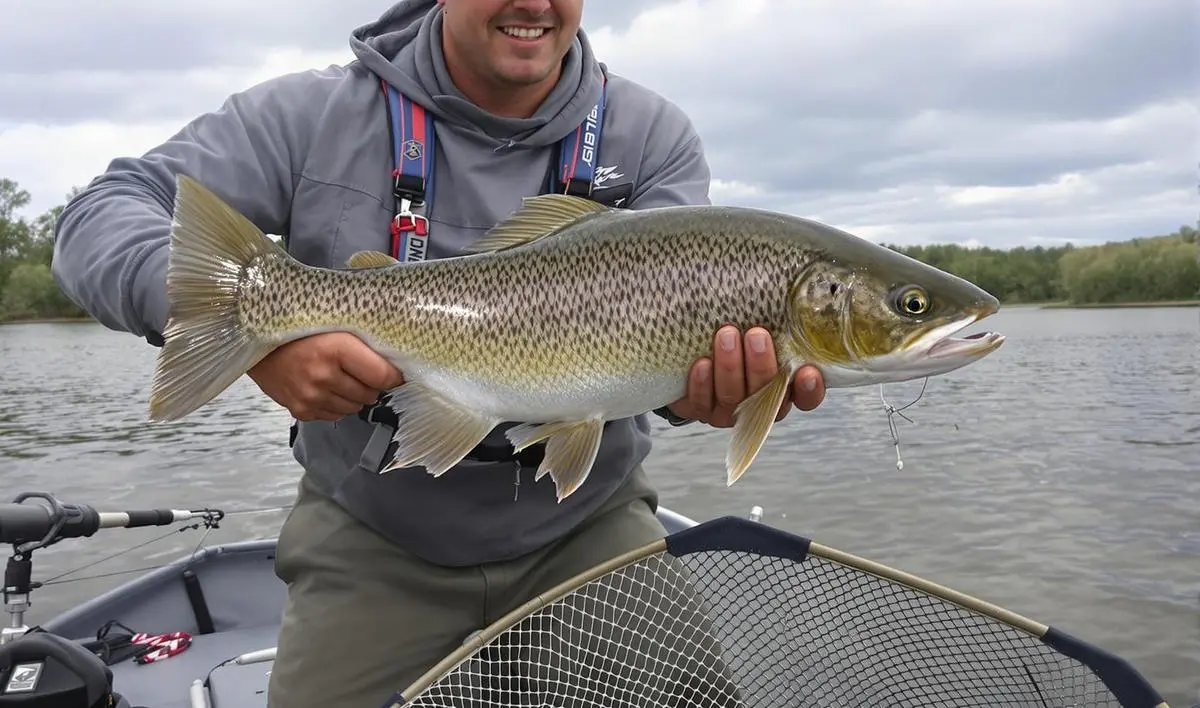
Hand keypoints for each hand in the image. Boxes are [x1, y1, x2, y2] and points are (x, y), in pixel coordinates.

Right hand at [247, 332, 403, 420]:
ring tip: (343, 378)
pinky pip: (335, 415)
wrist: (257, 343)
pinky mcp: (301, 410)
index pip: (383, 375)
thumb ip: (364, 343)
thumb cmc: (301, 330)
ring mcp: (311, 397)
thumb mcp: (335, 325)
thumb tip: (395, 366)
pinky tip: (327, 388)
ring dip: (355, 396)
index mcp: (336, 349)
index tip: (395, 372)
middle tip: (362, 371)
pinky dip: (337, 404)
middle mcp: (323, 376)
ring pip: (355, 407)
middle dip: (372, 385)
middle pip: (371, 394)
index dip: (393, 375)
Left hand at [667, 325, 824, 427]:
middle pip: (767, 395)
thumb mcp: (760, 322)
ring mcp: (730, 411)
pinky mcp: (701, 410)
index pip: (806, 396)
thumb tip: (791, 280)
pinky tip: (701, 363)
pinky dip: (702, 384)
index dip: (809, 389)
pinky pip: (703, 403)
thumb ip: (777, 317)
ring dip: (730, 366)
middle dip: (761, 365)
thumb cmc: (736, 331)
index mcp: (784, 385)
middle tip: (756, 334)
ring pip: (734, 397)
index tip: (807, 371)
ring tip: (726, 335)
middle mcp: (760, 403)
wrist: (691, 349)